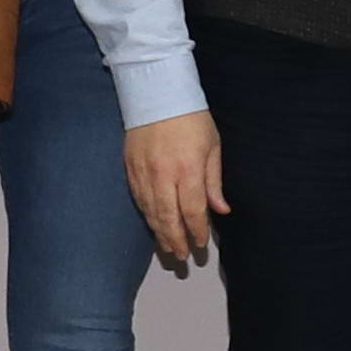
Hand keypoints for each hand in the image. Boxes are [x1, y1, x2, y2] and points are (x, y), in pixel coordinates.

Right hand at [125, 111, 227, 269]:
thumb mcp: (212, 146)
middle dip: (177, 241)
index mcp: (188, 169)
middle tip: (184, 258)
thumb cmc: (191, 118)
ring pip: (151, 212)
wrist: (156, 93)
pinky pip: (139, 200)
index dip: (198, 231)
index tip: (202, 245)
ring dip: (160, 234)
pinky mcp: (130, 169)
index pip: (193, 210)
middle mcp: (163, 175)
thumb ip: (214, 181)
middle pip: (169, 218)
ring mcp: (144, 173)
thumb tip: (220, 209)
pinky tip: (154, 225)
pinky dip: (147, 216)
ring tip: (169, 250)